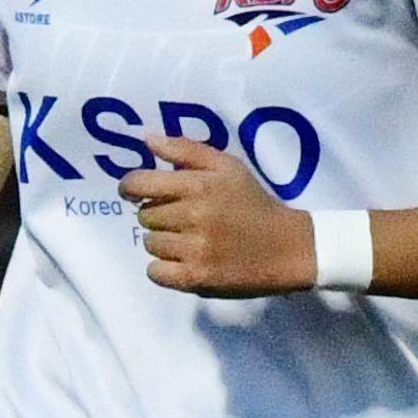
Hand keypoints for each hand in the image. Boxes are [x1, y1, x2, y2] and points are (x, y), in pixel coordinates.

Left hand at [121, 128, 311, 295]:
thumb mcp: (228, 166)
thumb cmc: (254, 203)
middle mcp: (194, 216)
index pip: (140, 183)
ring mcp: (195, 250)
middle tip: (180, 217)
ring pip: (150, 243)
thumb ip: (185, 150)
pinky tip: (183, 260)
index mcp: (199, 185)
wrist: (288, 248)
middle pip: (145, 215)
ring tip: (186, 239)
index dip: (129, 187)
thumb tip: (147, 139)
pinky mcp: (197, 278)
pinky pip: (155, 272)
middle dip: (157, 214)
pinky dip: (163, 268)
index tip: (133, 192)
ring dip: (162, 241)